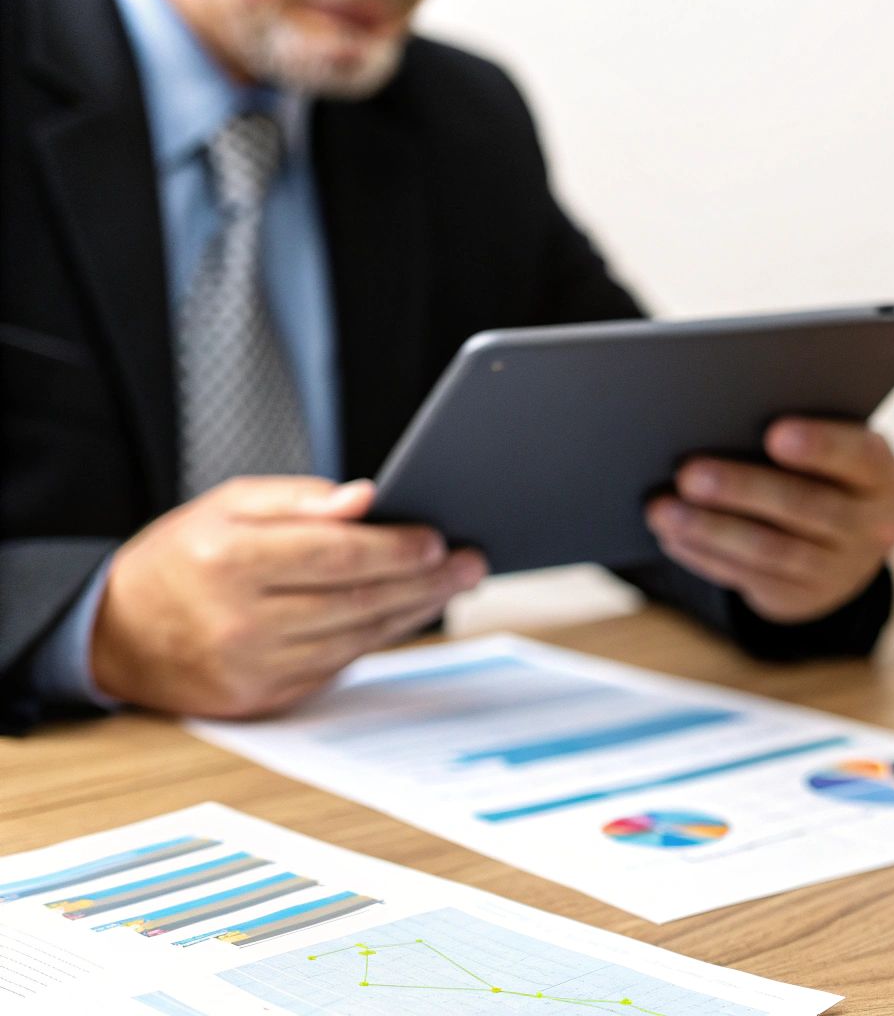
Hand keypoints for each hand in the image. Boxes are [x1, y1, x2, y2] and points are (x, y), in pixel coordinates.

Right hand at [91, 477, 486, 718]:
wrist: (118, 633)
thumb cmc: (182, 557)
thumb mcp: (227, 506)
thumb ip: (301, 500)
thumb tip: (367, 499)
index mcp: (227, 561)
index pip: (332, 556)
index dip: (393, 548)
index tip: (438, 538)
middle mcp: (238, 621)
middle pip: (356, 601)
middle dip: (424, 581)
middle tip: (469, 562)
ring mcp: (252, 668)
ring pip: (357, 639)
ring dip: (414, 611)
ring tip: (452, 583)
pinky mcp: (264, 699)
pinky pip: (339, 665)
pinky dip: (380, 637)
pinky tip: (408, 613)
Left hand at [646, 418, 893, 623]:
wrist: (843, 545)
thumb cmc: (823, 472)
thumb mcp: (831, 452)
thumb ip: (797, 437)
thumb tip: (721, 419)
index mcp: (880, 475)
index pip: (857, 457)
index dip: (820, 447)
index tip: (775, 433)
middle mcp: (871, 526)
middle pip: (807, 507)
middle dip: (743, 489)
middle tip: (689, 473)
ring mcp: (840, 570)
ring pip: (772, 550)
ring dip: (712, 530)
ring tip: (664, 510)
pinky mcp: (803, 598)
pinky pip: (750, 578)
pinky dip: (706, 556)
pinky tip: (672, 535)